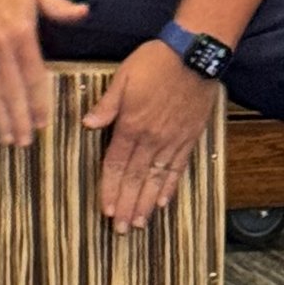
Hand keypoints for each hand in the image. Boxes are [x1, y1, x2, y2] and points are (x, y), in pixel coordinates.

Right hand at [0, 0, 90, 146]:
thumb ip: (59, 6)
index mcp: (22, 31)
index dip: (38, 102)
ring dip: (0, 117)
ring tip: (8, 139)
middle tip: (26, 142)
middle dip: (19, 119)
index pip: (33, 75)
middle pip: (12, 90)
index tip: (43, 122)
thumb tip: (84, 13)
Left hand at [82, 42, 218, 229]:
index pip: (117, 164)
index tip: (106, 210)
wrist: (195, 55)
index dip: (111, 189)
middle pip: (136, 179)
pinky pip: (178, 168)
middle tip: (121, 229)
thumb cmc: (156, 61)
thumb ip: (107, 104)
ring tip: (139, 223)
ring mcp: (172, 140)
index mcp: (132, 125)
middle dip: (127, 205)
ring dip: (147, 203)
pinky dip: (170, 186)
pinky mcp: (189, 137)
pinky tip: (163, 202)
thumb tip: (88, 123)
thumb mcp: (123, 77)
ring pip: (157, 179)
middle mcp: (152, 139)